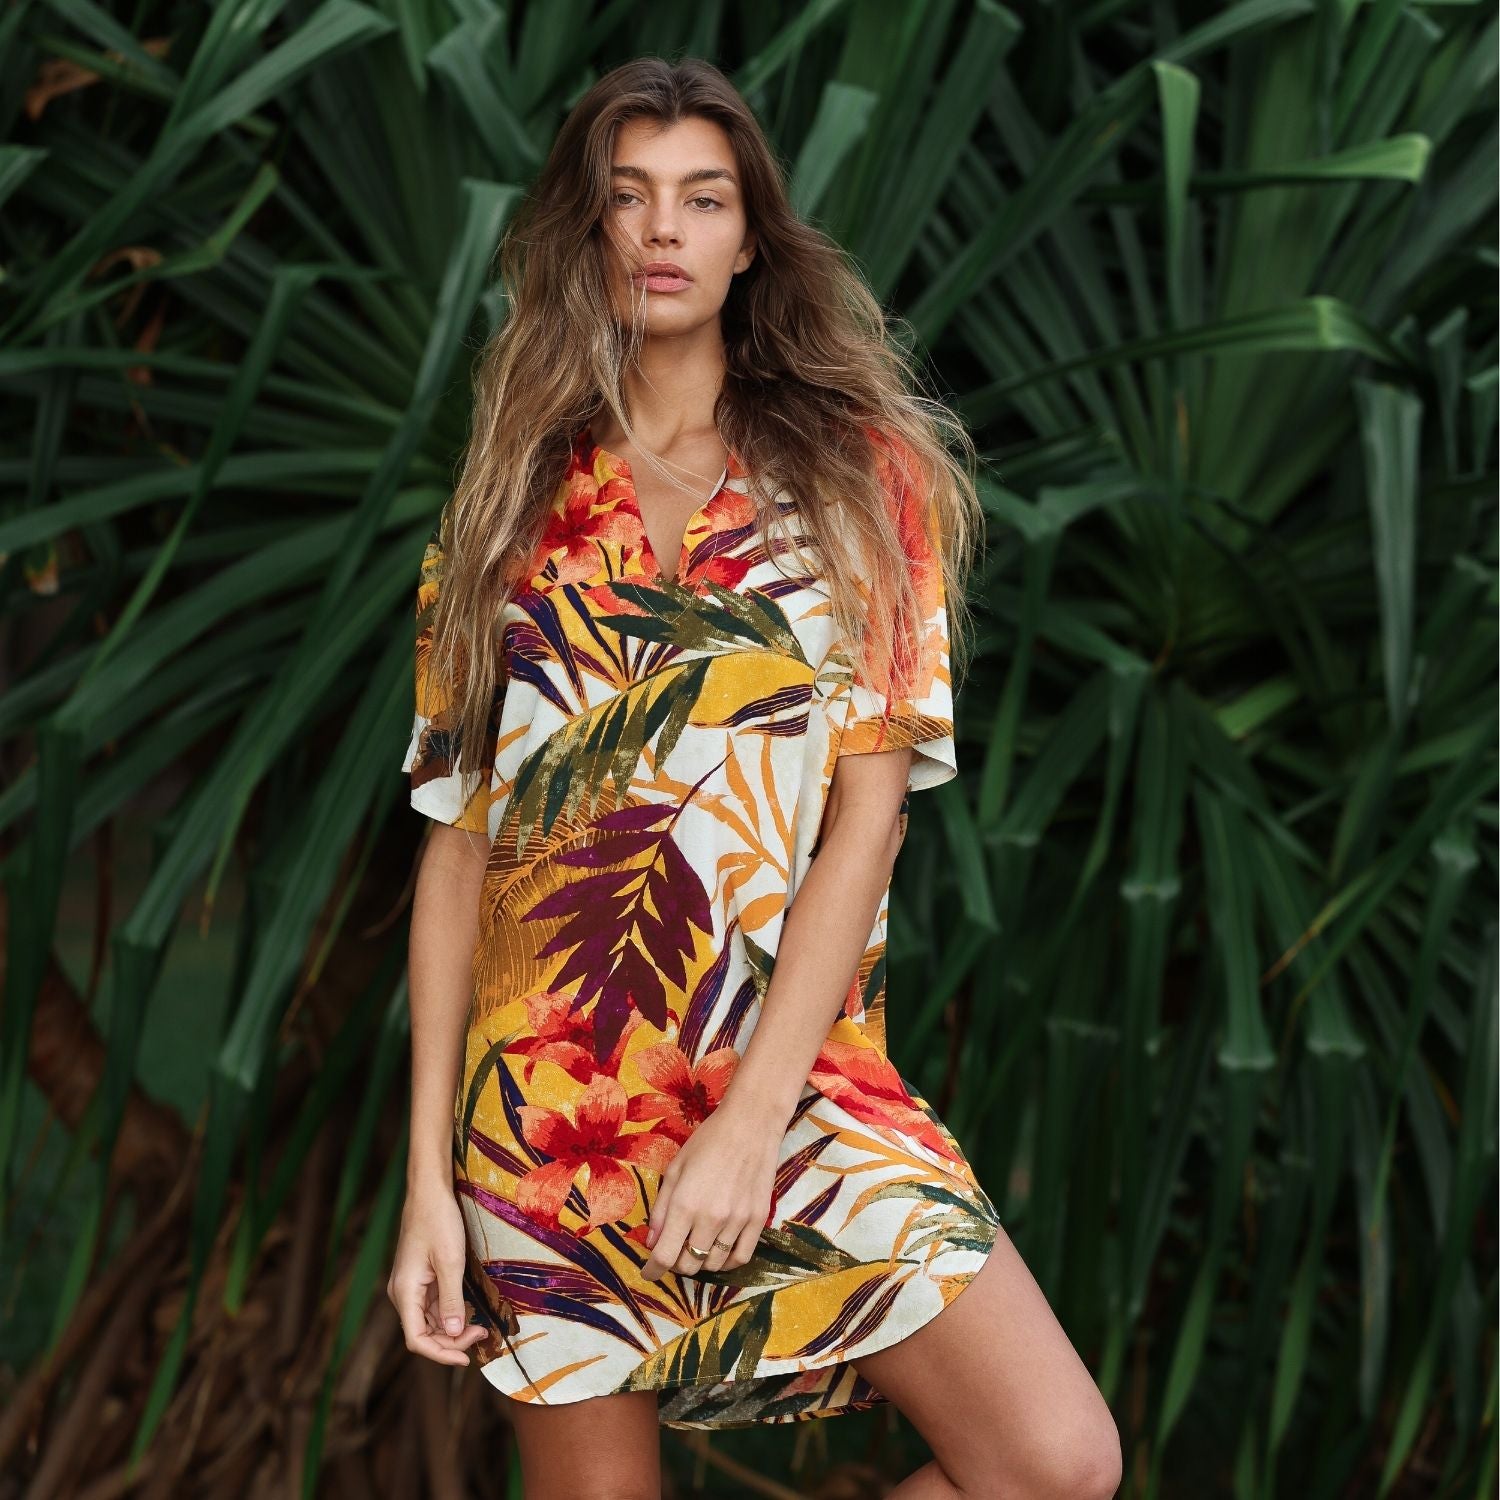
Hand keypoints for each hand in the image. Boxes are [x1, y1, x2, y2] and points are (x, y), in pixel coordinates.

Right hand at [387, 1181, 489, 1364]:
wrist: (429, 1191)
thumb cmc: (438, 1221)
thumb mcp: (450, 1261)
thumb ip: (451, 1300)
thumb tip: (453, 1334)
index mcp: (404, 1293)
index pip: (417, 1339)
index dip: (441, 1354)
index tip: (467, 1358)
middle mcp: (403, 1294)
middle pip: (423, 1333)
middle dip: (451, 1341)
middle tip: (482, 1334)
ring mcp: (410, 1286)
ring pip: (429, 1320)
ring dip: (452, 1328)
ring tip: (480, 1326)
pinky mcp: (419, 1278)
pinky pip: (433, 1304)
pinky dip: (450, 1312)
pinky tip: (469, 1312)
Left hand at [640, 1098, 779, 1280]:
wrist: (751, 1124)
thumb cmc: (708, 1141)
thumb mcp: (675, 1169)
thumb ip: (661, 1208)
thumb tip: (651, 1241)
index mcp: (685, 1204)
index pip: (664, 1256)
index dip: (652, 1270)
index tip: (649, 1272)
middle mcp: (711, 1218)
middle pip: (688, 1264)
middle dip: (675, 1263)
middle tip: (674, 1250)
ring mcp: (737, 1221)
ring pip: (714, 1263)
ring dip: (700, 1261)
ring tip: (696, 1246)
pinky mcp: (758, 1220)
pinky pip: (741, 1257)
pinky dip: (727, 1263)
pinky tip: (719, 1252)